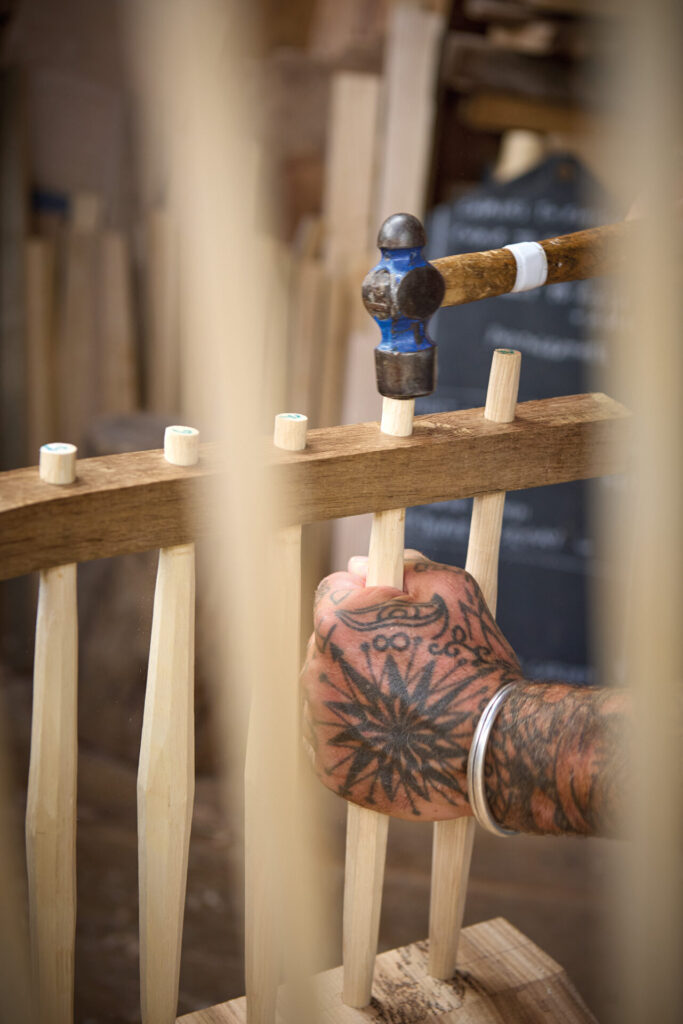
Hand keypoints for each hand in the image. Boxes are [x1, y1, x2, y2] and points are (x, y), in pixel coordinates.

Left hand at [301, 552, 523, 820]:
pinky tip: (392, 734)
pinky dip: (355, 733)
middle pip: (326, 644)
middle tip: (407, 662)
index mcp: (337, 623)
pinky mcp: (330, 767)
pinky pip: (331, 739)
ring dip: (355, 689)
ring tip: (404, 702)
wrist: (499, 745)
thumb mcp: (451, 589)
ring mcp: (320, 725)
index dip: (365, 598)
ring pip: (328, 691)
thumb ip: (402, 568)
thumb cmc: (476, 659)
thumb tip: (358, 565)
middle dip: (358, 645)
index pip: (331, 592)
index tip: (392, 615)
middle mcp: (316, 672)